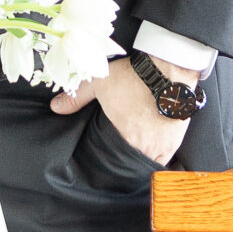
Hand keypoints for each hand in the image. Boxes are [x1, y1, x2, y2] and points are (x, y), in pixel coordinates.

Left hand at [52, 55, 191, 165]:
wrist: (168, 68)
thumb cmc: (135, 77)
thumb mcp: (99, 83)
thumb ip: (76, 97)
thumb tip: (55, 107)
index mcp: (126, 137)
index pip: (116, 161)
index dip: (112, 162)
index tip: (108, 160)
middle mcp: (146, 146)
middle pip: (133, 163)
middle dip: (126, 162)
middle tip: (120, 157)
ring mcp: (164, 144)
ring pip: (151, 162)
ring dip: (143, 159)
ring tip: (136, 153)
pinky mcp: (176, 138)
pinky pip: (167, 157)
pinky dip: (159, 155)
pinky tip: (152, 148)